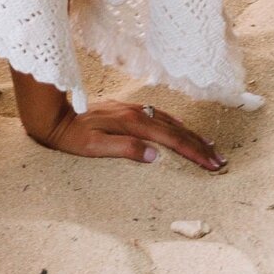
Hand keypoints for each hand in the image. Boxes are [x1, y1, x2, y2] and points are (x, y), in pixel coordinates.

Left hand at [36, 97, 224, 169]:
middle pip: (176, 129)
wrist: (53, 116)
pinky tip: (180, 128)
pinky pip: (159, 116)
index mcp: (132, 123)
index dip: (193, 152)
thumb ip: (125, 149)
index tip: (211, 164)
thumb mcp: (95, 148)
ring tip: (209, 145)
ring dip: (191, 134)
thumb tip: (155, 155)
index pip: (171, 139)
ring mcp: (132, 109)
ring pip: (170, 121)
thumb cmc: (72, 137)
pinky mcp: (126, 110)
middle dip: (199, 144)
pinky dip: (176, 124)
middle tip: (220, 160)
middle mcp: (135, 113)